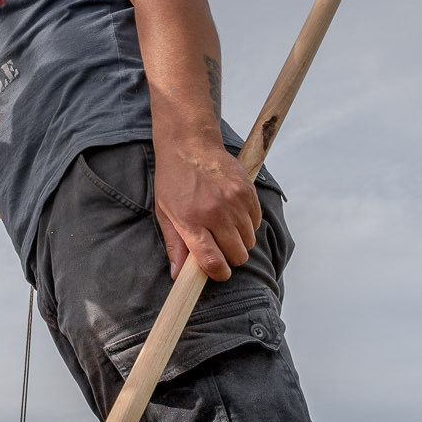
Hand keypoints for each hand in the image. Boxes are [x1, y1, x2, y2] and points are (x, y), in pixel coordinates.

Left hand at [152, 142, 261, 281]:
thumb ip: (175, 246)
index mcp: (191, 221)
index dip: (218, 273)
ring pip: (249, 241)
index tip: (217, 271)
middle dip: (230, 257)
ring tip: (223, 226)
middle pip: (237, 255)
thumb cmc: (173, 181)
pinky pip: (257, 222)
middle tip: (219, 246)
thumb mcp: (164, 213)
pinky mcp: (248, 192)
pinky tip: (232, 213)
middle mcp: (215, 213)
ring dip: (239, 240)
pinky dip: (248, 224)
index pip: (213, 261)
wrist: (189, 145)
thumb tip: (177, 275)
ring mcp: (234, 202)